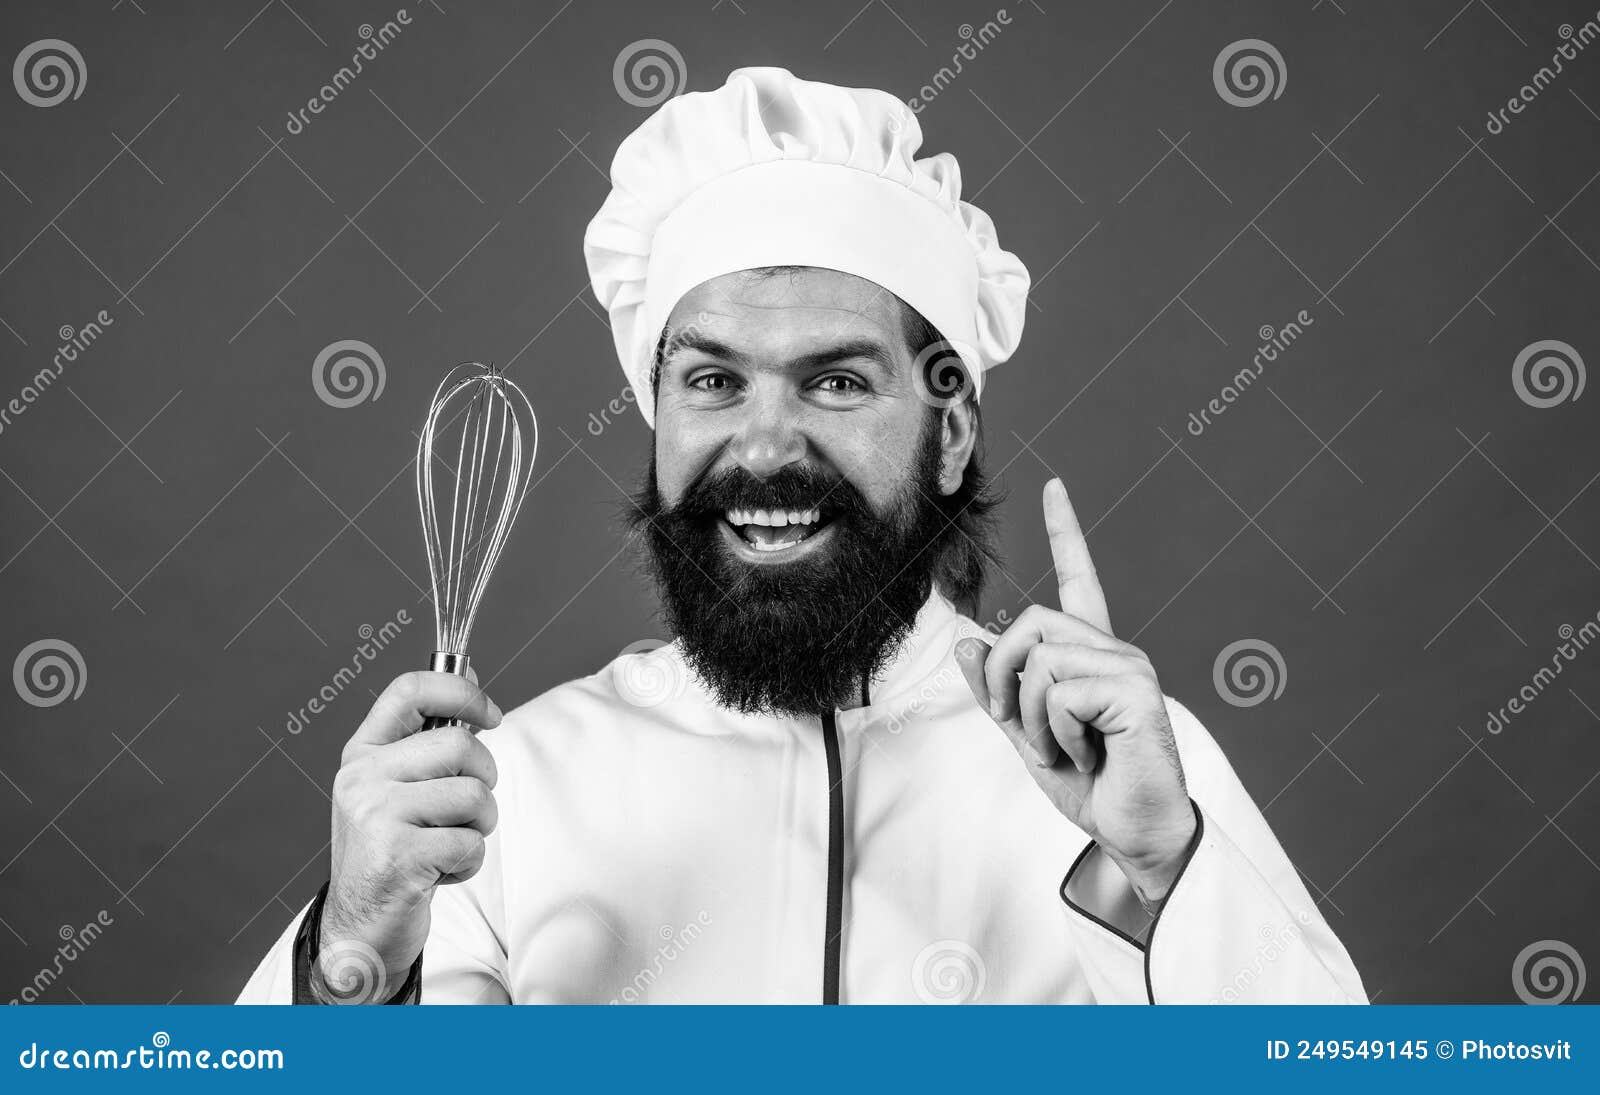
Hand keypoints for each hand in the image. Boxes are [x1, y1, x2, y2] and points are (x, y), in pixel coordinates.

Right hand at [319, 671, 501, 1001]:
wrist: (359, 929)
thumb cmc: (391, 851)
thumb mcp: (398, 787)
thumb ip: (427, 736)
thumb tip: (470, 673)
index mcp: (362, 753)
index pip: (409, 690)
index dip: (461, 692)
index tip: (490, 715)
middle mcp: (362, 779)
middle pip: (460, 746)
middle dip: (484, 779)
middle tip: (465, 810)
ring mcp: (375, 817)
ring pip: (474, 795)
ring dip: (478, 826)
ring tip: (446, 844)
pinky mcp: (397, 858)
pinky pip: (470, 843)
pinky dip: (468, 863)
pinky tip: (437, 873)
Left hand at [956, 478, 1194, 904]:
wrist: (1134, 834)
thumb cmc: (1092, 787)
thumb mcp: (1028, 736)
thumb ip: (997, 691)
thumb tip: (963, 641)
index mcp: (1093, 655)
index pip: (1080, 579)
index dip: (1065, 533)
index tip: (1055, 487)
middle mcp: (1116, 649)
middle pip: (1030, 623)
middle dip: (1000, 677)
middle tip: (1013, 725)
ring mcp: (1130, 667)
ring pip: (1038, 660)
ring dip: (1029, 719)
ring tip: (1062, 750)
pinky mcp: (1137, 692)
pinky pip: (1059, 693)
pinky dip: (1055, 734)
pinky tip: (1087, 755)